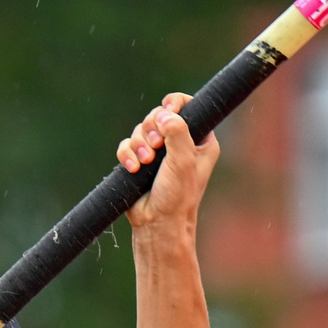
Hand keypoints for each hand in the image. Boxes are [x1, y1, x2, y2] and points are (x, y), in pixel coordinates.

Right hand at [117, 96, 219, 232]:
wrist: (158, 223)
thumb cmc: (178, 196)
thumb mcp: (183, 161)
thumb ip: (178, 132)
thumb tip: (164, 113)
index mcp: (200, 141)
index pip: (189, 108)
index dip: (175, 103)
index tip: (167, 108)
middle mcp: (180, 143)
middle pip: (158, 116)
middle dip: (152, 129)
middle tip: (156, 146)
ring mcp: (158, 153)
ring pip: (140, 130)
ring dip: (139, 144)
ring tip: (143, 163)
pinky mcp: (139, 161)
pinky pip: (127, 145)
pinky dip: (127, 154)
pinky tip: (132, 168)